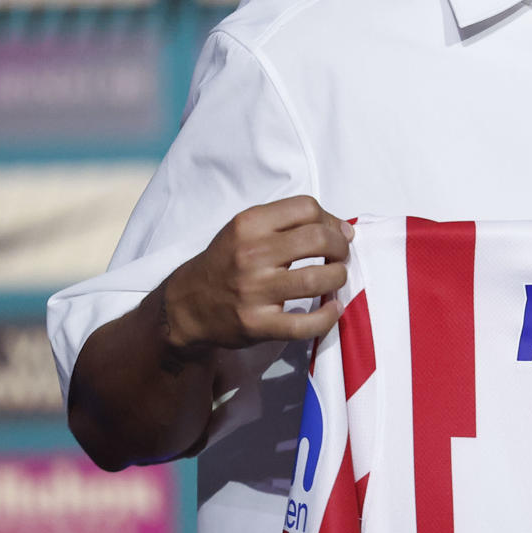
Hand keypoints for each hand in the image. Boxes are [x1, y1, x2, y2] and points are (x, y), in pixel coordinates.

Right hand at [162, 196, 352, 351]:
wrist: (186, 305)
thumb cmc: (226, 262)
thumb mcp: (246, 230)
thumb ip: (289, 223)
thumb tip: (345, 230)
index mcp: (248, 224)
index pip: (306, 207)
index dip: (330, 220)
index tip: (335, 234)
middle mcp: (250, 254)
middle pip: (318, 240)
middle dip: (341, 248)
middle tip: (340, 257)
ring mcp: (254, 291)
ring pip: (318, 279)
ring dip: (338, 278)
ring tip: (335, 279)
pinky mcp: (257, 324)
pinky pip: (305, 324)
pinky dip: (328, 317)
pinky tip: (333, 309)